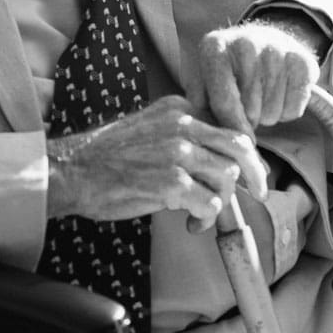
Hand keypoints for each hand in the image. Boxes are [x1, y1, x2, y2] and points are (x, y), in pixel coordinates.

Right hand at [46, 95, 267, 232]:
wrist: (73, 170)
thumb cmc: (107, 157)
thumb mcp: (149, 127)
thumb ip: (181, 135)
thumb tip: (215, 161)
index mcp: (178, 108)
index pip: (227, 124)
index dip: (243, 150)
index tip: (250, 168)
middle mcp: (182, 125)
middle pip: (240, 145)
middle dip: (255, 172)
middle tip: (260, 191)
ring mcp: (178, 153)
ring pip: (226, 177)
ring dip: (219, 202)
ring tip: (199, 216)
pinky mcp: (172, 182)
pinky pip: (210, 203)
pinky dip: (205, 218)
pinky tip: (190, 224)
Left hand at [197, 20, 321, 139]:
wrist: (264, 39)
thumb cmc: (226, 69)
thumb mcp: (202, 80)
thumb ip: (199, 107)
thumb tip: (213, 136)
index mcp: (215, 48)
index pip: (224, 102)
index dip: (230, 128)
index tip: (237, 141)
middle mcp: (247, 43)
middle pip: (251, 111)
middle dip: (248, 118)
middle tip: (246, 104)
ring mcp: (277, 49)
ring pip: (273, 113)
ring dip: (267, 115)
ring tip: (262, 95)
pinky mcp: (303, 61)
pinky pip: (294, 110)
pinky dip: (287, 111)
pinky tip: (280, 92)